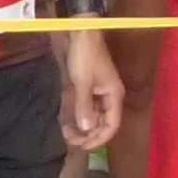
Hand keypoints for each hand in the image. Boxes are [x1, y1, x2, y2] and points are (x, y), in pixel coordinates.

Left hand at [57, 32, 121, 150]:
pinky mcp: (80, 87)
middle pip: (100, 123)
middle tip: (71, 143)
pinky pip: (78, 107)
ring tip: (66, 137)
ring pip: (88, 116)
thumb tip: (86, 130)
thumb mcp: (83, 82)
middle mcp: (105, 96)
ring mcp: (92, 92)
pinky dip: (72, 117)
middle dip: (87, 135)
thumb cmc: (85, 55)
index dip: (99, 138)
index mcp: (112, 95)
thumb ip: (84, 107)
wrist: (77, 30)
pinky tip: (64, 126)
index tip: (84, 147)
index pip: (111, 125)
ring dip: (79, 128)